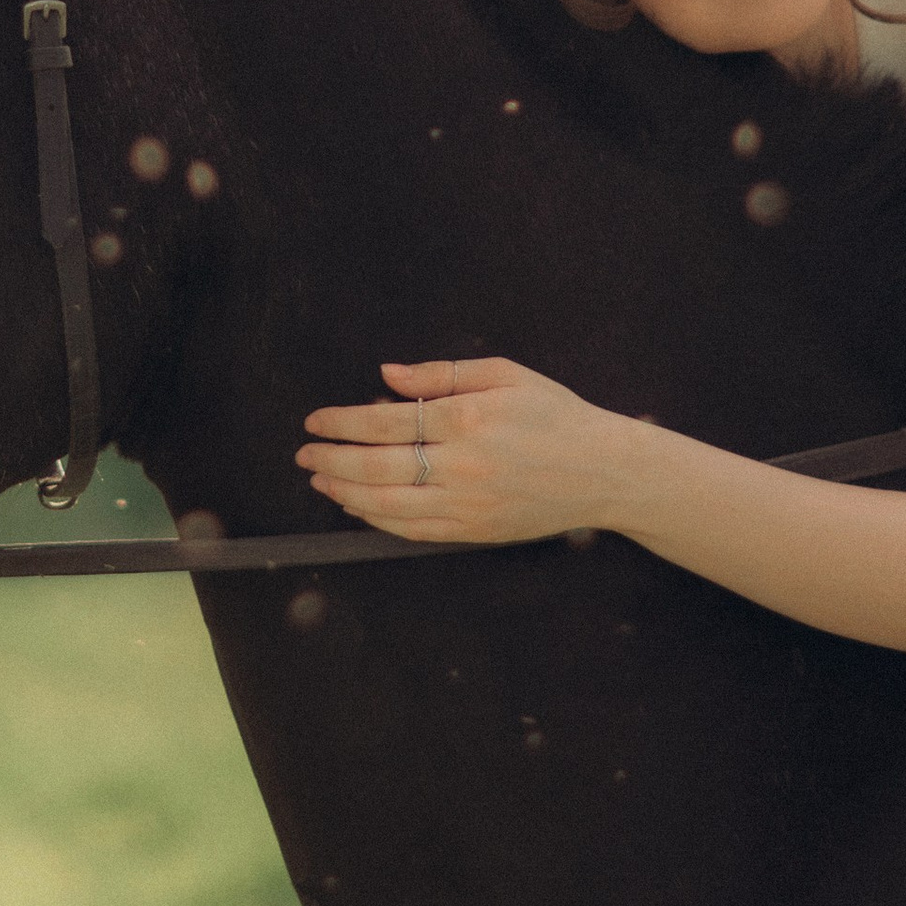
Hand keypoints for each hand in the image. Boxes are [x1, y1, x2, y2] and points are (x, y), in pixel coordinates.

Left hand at [296, 356, 625, 546]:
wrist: (602, 470)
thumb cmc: (554, 414)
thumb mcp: (505, 375)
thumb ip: (441, 374)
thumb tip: (387, 376)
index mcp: (468, 418)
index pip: (386, 421)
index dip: (342, 422)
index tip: (316, 420)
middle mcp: (463, 464)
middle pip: (376, 466)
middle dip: (331, 459)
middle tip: (304, 453)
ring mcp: (467, 503)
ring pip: (387, 504)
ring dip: (345, 492)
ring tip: (321, 480)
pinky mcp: (473, 531)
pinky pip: (412, 530)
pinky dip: (377, 519)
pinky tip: (358, 506)